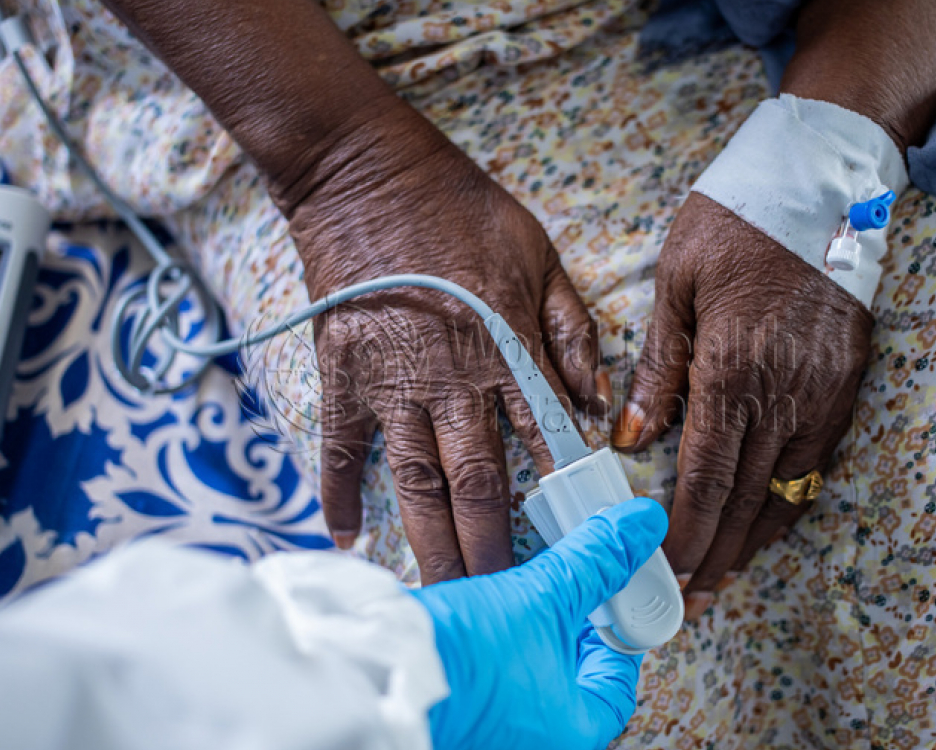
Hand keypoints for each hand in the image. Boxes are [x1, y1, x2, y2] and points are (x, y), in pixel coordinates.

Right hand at [286, 101, 610, 583]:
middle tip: (502, 605)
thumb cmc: (461, 209)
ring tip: (439, 595)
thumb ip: (572, 330)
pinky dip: (338, 494)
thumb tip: (597, 400)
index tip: (575, 550)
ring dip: (429, 543)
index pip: (543, 443)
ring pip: (414, 482)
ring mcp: (389, 380)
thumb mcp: (540, 255)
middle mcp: (450, 377)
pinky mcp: (339, 373)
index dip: (561, 501)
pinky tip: (344, 538)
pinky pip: (339, 447)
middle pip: (477, 483)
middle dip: (493, 551)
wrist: (364, 170)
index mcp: (507, 348)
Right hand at [413, 497, 667, 749]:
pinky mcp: (459, 723)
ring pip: (530, 681)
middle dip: (568, 632)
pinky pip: (494, 685)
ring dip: (528, 639)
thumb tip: (639, 528)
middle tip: (561, 593)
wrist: (373, 670)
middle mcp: (535, 745)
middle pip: (572, 682)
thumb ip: (595, 562)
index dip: (615, 634)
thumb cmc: (464, 654)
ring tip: (519, 599)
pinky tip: (481, 621)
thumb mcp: (541, 597)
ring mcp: (494, 737)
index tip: (605, 599)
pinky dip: (496, 652)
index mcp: (573, 733)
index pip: (616, 684)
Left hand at [611, 193, 871, 614]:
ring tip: (721, 578)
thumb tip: (634, 438)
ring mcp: (824, 395)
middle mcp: (785, 394)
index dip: (683, 532)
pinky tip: (764, 524)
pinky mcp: (848, 387)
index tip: (662, 572)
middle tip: (687, 601)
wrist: (825, 184)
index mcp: (732, 368)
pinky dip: (787, 503)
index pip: (704, 476)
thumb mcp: (677, 280)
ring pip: (785, 491)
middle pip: (744, 498)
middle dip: (713, 556)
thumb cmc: (736, 223)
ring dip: (750, 540)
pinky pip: (816, 465)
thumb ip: (658, 367)